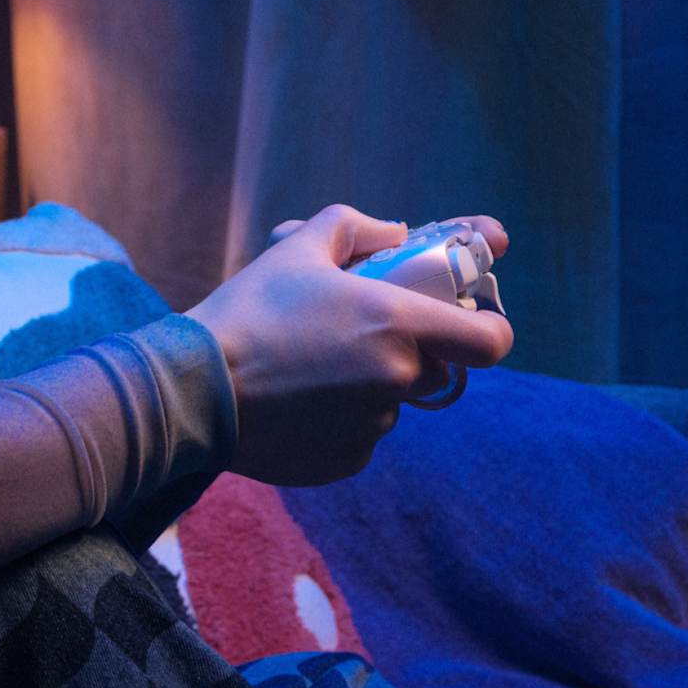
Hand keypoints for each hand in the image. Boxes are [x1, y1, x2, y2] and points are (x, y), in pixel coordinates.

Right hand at [192, 204, 516, 486]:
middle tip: (355, 335)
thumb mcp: (297, 248)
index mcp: (398, 323)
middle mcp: (398, 378)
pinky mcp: (346, 461)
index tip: (463, 321)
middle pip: (435, 370)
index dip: (486, 329)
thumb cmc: (249, 312)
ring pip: (390, 402)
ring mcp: (374, 426)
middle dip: (407, 351)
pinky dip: (338, 420)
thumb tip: (394, 231)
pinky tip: (295, 402)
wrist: (195, 388)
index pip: (491, 341)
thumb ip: (354, 227)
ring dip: (367, 385)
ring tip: (307, 368)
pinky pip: (359, 436)